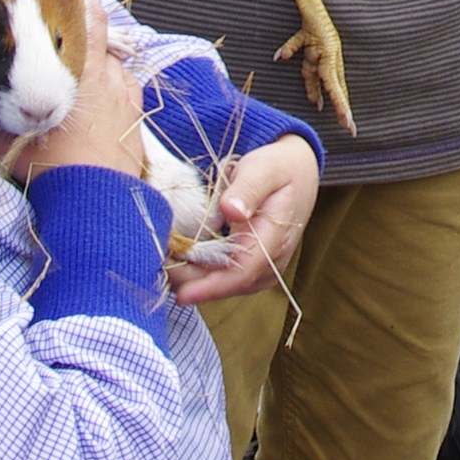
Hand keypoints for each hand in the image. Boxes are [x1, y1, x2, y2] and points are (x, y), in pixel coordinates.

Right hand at [7, 0, 149, 182]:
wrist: (98, 202)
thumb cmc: (55, 170)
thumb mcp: (10, 146)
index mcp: (82, 72)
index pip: (88, 16)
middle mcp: (109, 75)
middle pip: (103, 33)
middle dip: (83, 29)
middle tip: (64, 32)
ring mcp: (126, 93)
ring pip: (114, 60)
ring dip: (98, 60)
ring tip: (78, 72)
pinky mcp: (137, 114)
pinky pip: (126, 86)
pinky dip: (113, 86)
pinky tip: (100, 99)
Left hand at [172, 133, 320, 305]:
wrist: (298, 171)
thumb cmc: (277, 167)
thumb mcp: (262, 168)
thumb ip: (247, 189)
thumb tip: (231, 211)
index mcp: (276, 236)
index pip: (243, 272)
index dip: (211, 286)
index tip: (182, 293)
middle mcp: (274, 258)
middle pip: (232, 284)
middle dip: (196, 285)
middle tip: (161, 273)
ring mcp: (266, 264)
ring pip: (230, 284)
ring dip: (199, 282)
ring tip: (167, 270)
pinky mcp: (256, 263)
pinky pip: (231, 276)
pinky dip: (206, 275)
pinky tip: (184, 264)